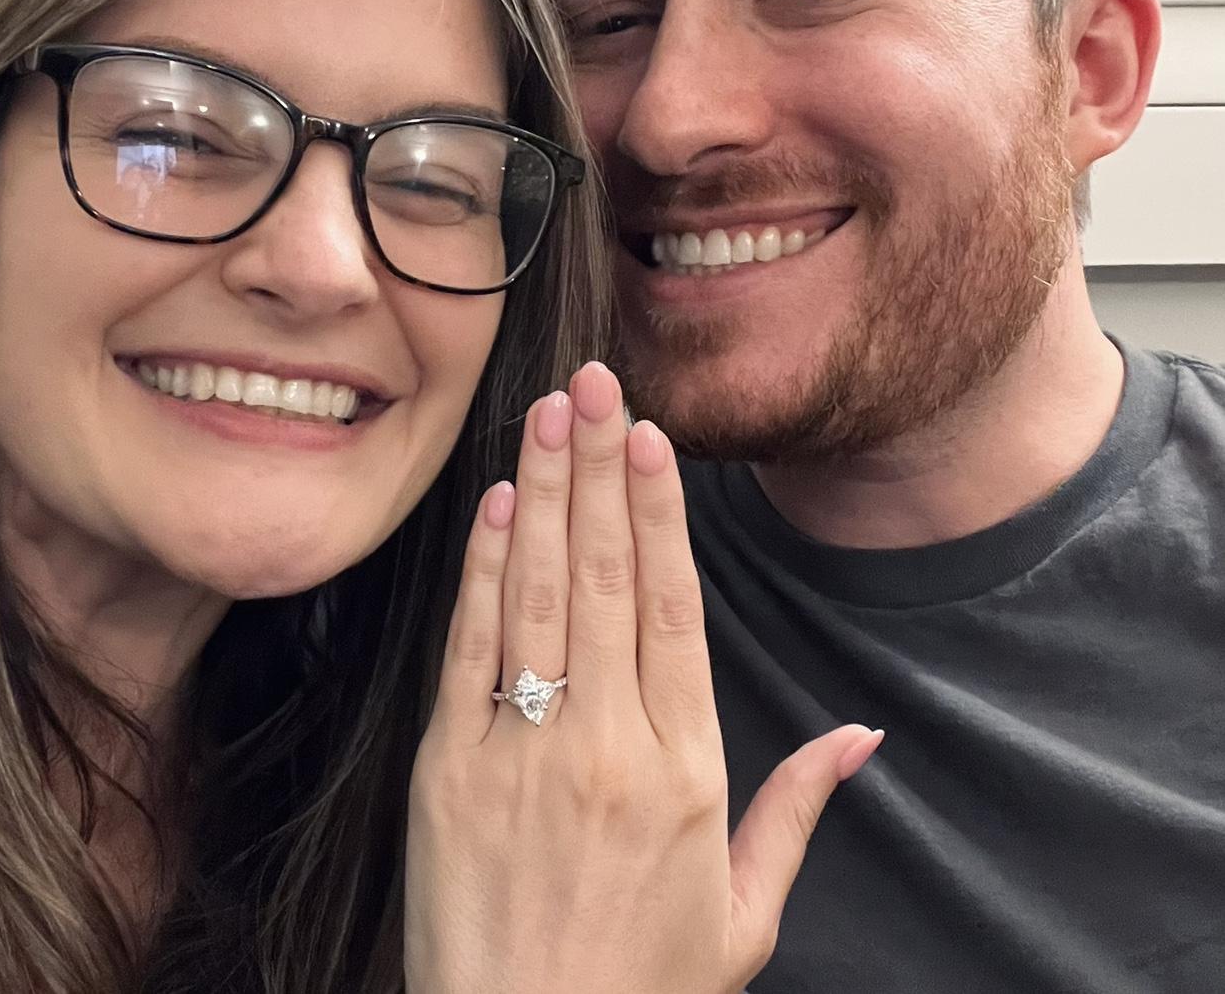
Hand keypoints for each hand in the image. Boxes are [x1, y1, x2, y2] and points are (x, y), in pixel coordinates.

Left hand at [406, 360, 880, 993]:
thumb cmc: (641, 990)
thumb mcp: (744, 913)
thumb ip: (798, 809)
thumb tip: (862, 736)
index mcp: (686, 771)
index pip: (675, 607)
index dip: (663, 512)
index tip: (651, 437)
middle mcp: (607, 745)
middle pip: (608, 577)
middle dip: (600, 467)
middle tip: (594, 381)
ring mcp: (524, 753)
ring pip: (540, 593)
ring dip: (545, 492)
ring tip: (548, 413)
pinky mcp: (451, 771)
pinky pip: (471, 650)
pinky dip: (484, 572)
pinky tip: (499, 506)